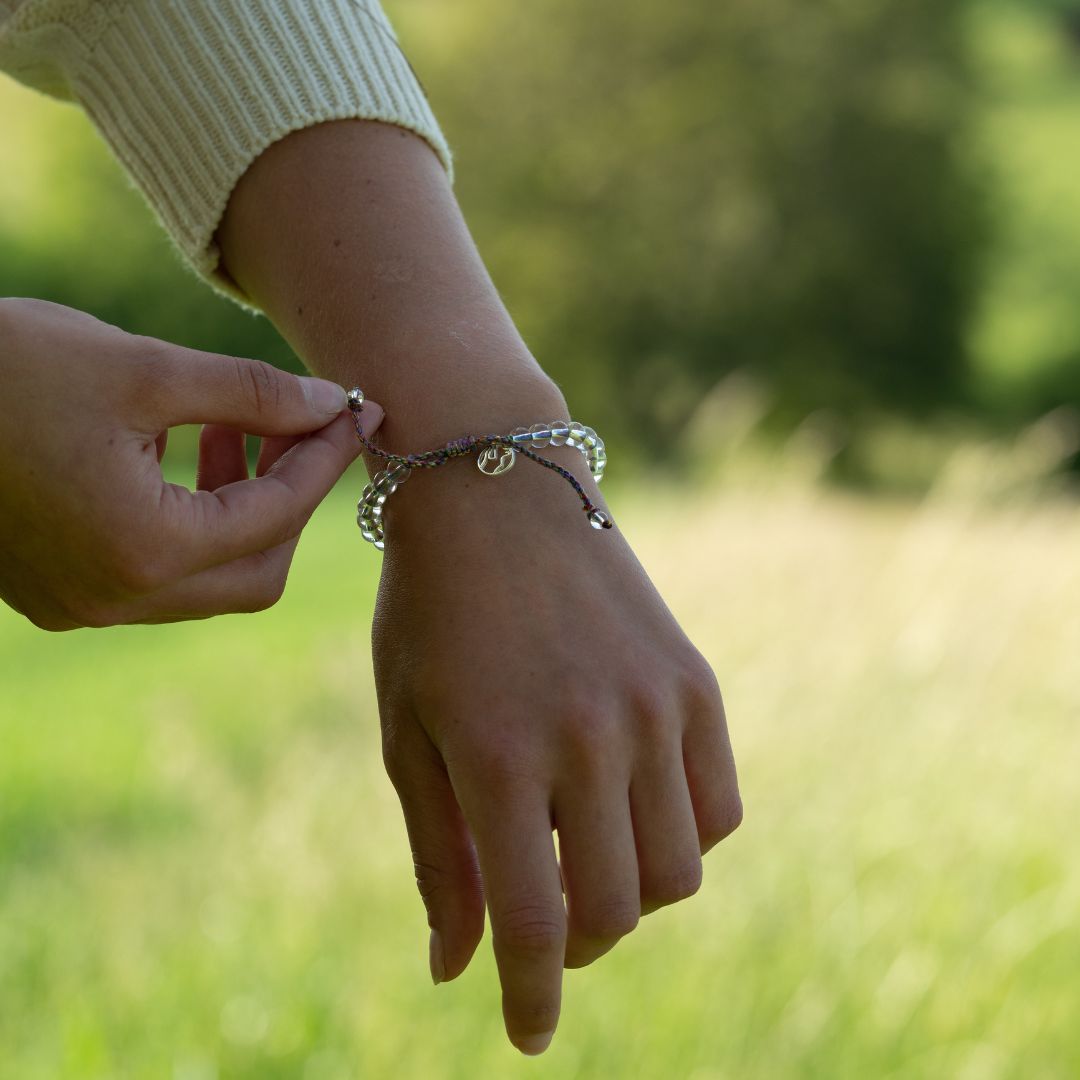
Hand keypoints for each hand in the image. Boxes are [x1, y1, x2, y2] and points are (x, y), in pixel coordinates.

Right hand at [0, 297, 382, 628]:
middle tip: (298, 428)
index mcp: (142, 550)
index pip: (275, 517)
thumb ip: (251, 393)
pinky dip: (194, 523)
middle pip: (255, 574)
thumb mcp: (140, 369)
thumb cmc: (3, 368)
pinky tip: (187, 454)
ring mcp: (84, 604)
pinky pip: (160, 573)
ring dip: (243, 511)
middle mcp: (116, 599)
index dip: (323, 460)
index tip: (354, 413)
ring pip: (210, 579)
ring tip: (240, 429)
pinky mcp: (60, 593)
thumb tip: (328, 404)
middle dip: (291, 501)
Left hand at [370, 420, 740, 1055]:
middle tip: (543, 923)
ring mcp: (655, 708)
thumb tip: (456, 969)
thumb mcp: (409, 731)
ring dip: (630, 895)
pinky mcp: (696, 684)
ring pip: (677, 872)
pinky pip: (719, 808)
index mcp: (500, 755)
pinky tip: (634, 809)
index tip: (525, 1036)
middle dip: (574, 945)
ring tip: (583, 856)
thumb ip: (438, 857)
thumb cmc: (431, 612)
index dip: (531, 1000)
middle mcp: (591, 738)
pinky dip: (683, 837)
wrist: (498, 489)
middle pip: (614, 911)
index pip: (533, 925)